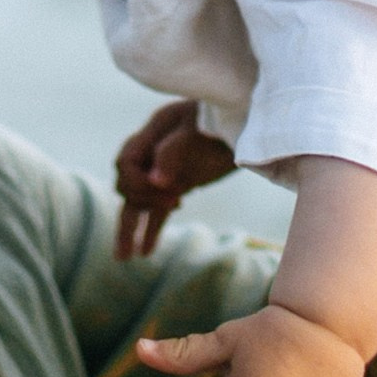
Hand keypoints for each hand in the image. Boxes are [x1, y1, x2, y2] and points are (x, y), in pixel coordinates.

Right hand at [113, 99, 237, 259]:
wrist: (253, 120)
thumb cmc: (228, 118)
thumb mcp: (200, 130)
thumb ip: (175, 150)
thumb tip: (155, 180)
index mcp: (154, 130)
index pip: (126, 163)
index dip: (141, 182)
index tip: (171, 191)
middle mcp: (153, 150)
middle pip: (128, 183)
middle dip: (143, 199)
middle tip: (174, 204)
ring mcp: (164, 168)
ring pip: (137, 201)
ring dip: (129, 228)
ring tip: (123, 258)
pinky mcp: (179, 183)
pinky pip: (156, 209)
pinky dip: (151, 228)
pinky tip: (146, 251)